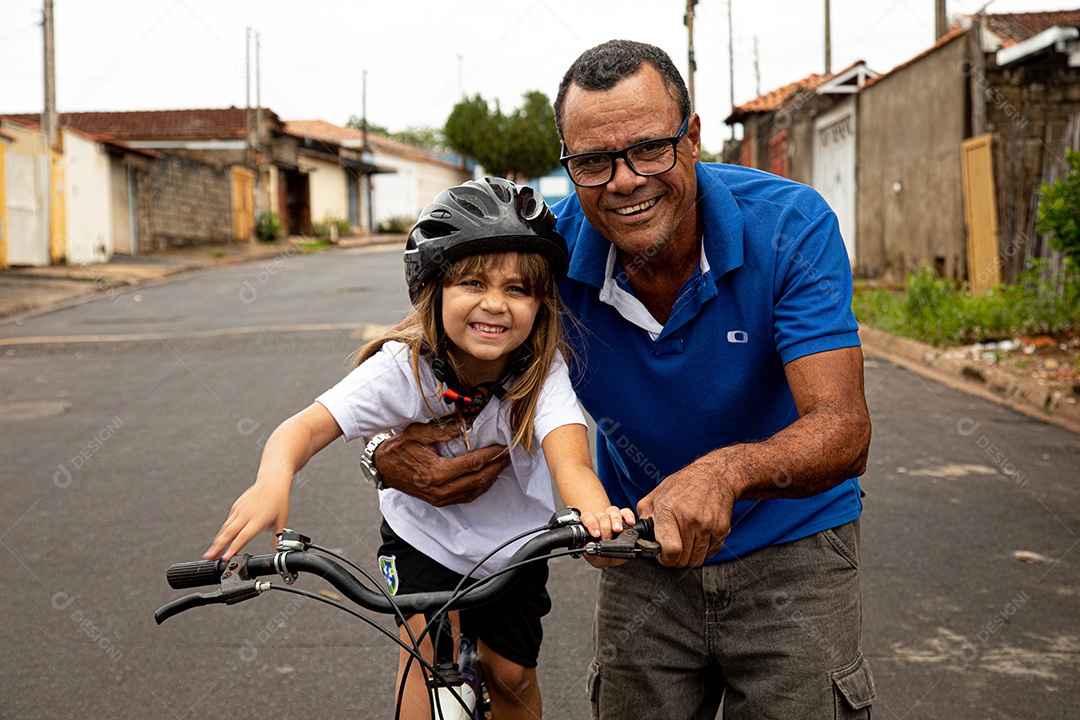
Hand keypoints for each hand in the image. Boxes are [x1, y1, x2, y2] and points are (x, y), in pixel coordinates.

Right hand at [204, 480, 290, 559]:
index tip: (225, 557)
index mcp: (259, 519)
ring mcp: (240, 509)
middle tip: (209, 556)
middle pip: (229, 533)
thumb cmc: (278, 499)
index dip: (233, 548)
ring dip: (218, 540)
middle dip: (218, 546)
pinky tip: (221, 538)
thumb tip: (279, 548)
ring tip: (211, 551)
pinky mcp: (236, 506)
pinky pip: (228, 520)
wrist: (272, 481)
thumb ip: (279, 535)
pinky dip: (223, 530)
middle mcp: (247, 514)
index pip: (243, 537)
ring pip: (226, 527)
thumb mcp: (282, 519)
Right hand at [376, 422, 509, 506]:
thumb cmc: (399, 449)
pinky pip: (466, 496)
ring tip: (503, 464)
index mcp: (438, 472)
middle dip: (496, 466)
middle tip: (509, 455)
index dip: (490, 455)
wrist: (383, 468)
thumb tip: (466, 425)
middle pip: (478, 479)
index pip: (473, 464)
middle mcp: (441, 489)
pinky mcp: (440, 501)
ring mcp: (441, 498)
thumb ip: (443, 430)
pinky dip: (480, 487)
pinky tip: (488, 478)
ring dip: (491, 477)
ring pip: (474, 490)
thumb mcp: (419, 434)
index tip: (503, 446)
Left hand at [581, 506, 635, 568]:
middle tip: (607, 539)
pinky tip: (630, 522)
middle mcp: (600, 519)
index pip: (587, 517)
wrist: (611, 559)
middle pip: (602, 515)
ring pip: (613, 511)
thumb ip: (589, 552)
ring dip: (616, 520)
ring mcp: (612, 517)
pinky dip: (628, 516)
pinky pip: (626, 512)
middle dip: (605, 527)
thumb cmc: (600, 555)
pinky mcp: (624, 519)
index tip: (596, 534)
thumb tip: (589, 545)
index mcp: (590, 526)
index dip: (591, 524)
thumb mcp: (593, 556)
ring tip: (618, 530)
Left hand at [637, 457, 740, 567]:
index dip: (665, 559)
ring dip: (690, 555)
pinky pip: (710, 553)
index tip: (663, 556)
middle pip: (683, 559)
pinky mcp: (721, 529)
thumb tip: (637, 536)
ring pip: (697, 560)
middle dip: (676, 558)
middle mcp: (689, 519)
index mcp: (668, 511)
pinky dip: (704, 550)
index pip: (670, 550)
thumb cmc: (682, 485)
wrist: (714, 475)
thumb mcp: (655, 496)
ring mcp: (707, 525)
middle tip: (675, 547)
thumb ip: (643, 517)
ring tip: (686, 540)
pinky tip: (699, 536)